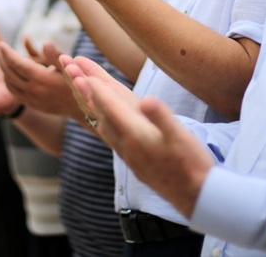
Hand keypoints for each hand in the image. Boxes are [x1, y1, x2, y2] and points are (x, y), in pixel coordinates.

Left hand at [0, 41, 76, 116]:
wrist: (82, 107)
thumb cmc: (78, 82)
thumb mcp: (70, 66)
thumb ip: (56, 55)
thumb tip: (45, 42)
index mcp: (41, 79)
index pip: (17, 64)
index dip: (7, 53)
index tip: (0, 44)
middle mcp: (34, 90)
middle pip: (9, 73)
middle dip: (1, 59)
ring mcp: (32, 99)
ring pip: (9, 84)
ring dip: (3, 70)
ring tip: (1, 59)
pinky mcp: (32, 105)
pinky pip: (14, 93)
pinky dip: (8, 82)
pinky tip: (9, 74)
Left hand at [65, 55, 212, 217]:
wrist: (195, 197)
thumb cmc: (191, 164)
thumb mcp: (181, 136)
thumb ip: (161, 117)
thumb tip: (146, 100)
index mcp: (135, 134)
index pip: (110, 105)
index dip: (95, 85)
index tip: (80, 68)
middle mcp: (126, 144)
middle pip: (100, 112)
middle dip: (85, 90)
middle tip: (70, 70)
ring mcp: (128, 154)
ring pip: (102, 124)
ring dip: (90, 105)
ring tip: (80, 89)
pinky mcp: (133, 161)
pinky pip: (109, 136)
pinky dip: (101, 121)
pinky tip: (101, 120)